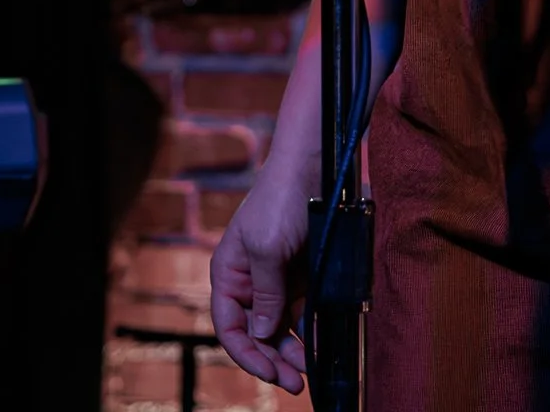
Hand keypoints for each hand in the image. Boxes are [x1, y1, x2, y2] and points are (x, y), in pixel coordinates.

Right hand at [209, 162, 311, 393]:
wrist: (313, 167)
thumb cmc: (280, 201)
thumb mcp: (266, 248)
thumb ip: (265, 294)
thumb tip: (262, 334)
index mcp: (229, 273)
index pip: (229, 326)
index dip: (247, 354)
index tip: (271, 374)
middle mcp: (250, 281)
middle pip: (255, 334)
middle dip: (273, 360)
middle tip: (297, 382)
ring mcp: (277, 280)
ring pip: (280, 329)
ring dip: (293, 351)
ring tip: (311, 369)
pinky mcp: (302, 276)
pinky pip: (302, 313)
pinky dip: (309, 332)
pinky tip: (320, 345)